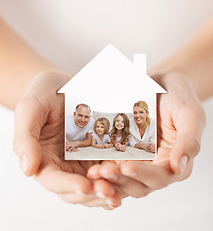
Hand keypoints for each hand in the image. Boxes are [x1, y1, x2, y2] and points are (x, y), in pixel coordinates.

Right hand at [13, 71, 120, 208]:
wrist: (63, 85)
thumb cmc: (44, 94)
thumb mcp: (31, 108)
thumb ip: (25, 138)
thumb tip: (28, 169)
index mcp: (43, 158)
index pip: (53, 180)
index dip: (68, 185)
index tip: (84, 186)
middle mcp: (62, 165)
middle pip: (75, 189)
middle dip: (92, 193)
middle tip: (109, 191)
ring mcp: (81, 161)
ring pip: (93, 184)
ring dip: (107, 190)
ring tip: (121, 190)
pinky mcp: (97, 154)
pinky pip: (107, 169)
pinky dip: (117, 177)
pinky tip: (128, 175)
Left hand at [88, 72, 205, 197]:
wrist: (160, 83)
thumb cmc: (178, 96)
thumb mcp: (189, 113)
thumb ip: (189, 140)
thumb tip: (179, 167)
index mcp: (175, 159)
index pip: (161, 176)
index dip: (144, 175)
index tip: (127, 166)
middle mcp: (157, 164)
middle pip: (139, 183)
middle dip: (121, 180)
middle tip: (104, 171)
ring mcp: (140, 159)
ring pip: (124, 178)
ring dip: (109, 178)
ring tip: (95, 171)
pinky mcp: (125, 152)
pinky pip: (114, 164)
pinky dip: (104, 168)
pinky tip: (93, 165)